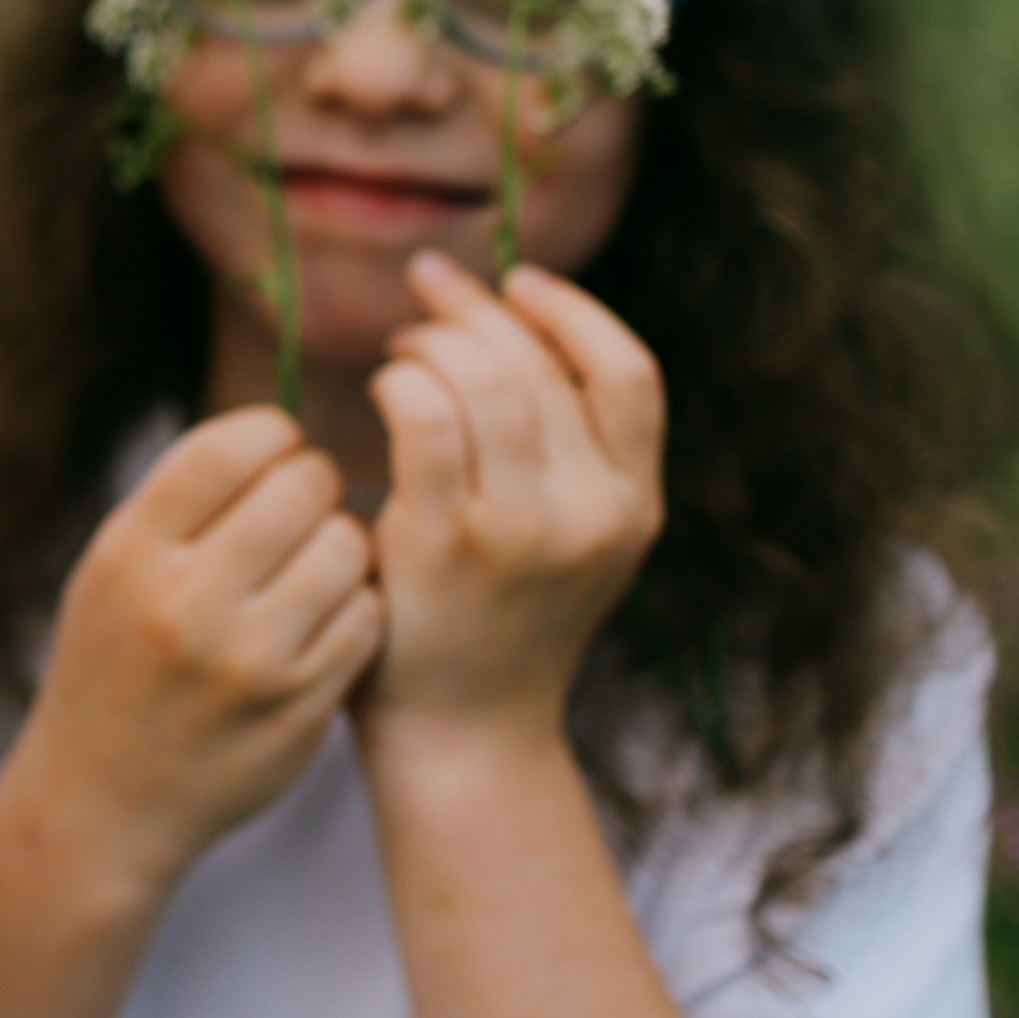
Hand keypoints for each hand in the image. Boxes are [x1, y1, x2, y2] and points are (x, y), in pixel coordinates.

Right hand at [0, 408, 384, 899]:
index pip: (230, 446)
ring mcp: (249, 661)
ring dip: (341, 547)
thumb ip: (183, 503)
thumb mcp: (111, 569)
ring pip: (348, 547)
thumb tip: (283, 432)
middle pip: (302, 486)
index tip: (276, 453)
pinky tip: (322, 622)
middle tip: (304, 510)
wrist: (103, 801)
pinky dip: (355, 608)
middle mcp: (187, 602)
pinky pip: (366, 616)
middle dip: (314, 486)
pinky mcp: (300, 708)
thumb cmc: (115, 662)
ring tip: (312, 568)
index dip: (272, 435)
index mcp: (131, 554)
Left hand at [359, 252, 665, 748]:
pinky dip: (402, 383)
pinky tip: (384, 389)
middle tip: (426, 301)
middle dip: (476, 313)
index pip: (630, 373)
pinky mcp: (446, 544)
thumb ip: (568, 453)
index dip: (572, 312)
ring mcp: (522, 532)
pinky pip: (426, 419)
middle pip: (540, 366)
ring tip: (402, 353)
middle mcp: (592, 517)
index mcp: (635, 507)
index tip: (516, 283)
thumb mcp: (571, 540)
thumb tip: (513, 324)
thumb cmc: (496, 620)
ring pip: (483, 383)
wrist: (462, 734)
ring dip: (432, 345)